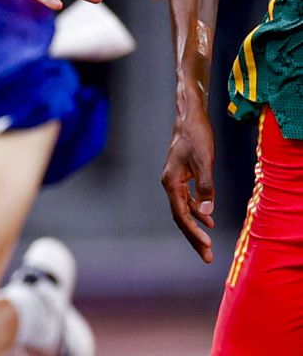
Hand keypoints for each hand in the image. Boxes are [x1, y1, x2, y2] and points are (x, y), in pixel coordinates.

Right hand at [161, 105, 216, 262]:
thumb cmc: (196, 137)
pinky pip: (187, 201)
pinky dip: (197, 212)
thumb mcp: (204, 162)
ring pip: (184, 210)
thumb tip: (207, 214)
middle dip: (193, 238)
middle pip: (180, 217)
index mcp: (171, 182)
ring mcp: (175, 181)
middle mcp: (169, 183)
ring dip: (195, 228)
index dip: (194, 232)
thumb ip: (205, 188)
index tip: (207, 246)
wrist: (190, 118)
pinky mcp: (182, 177)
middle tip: (206, 258)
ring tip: (208, 246)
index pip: (181, 214)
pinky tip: (208, 220)